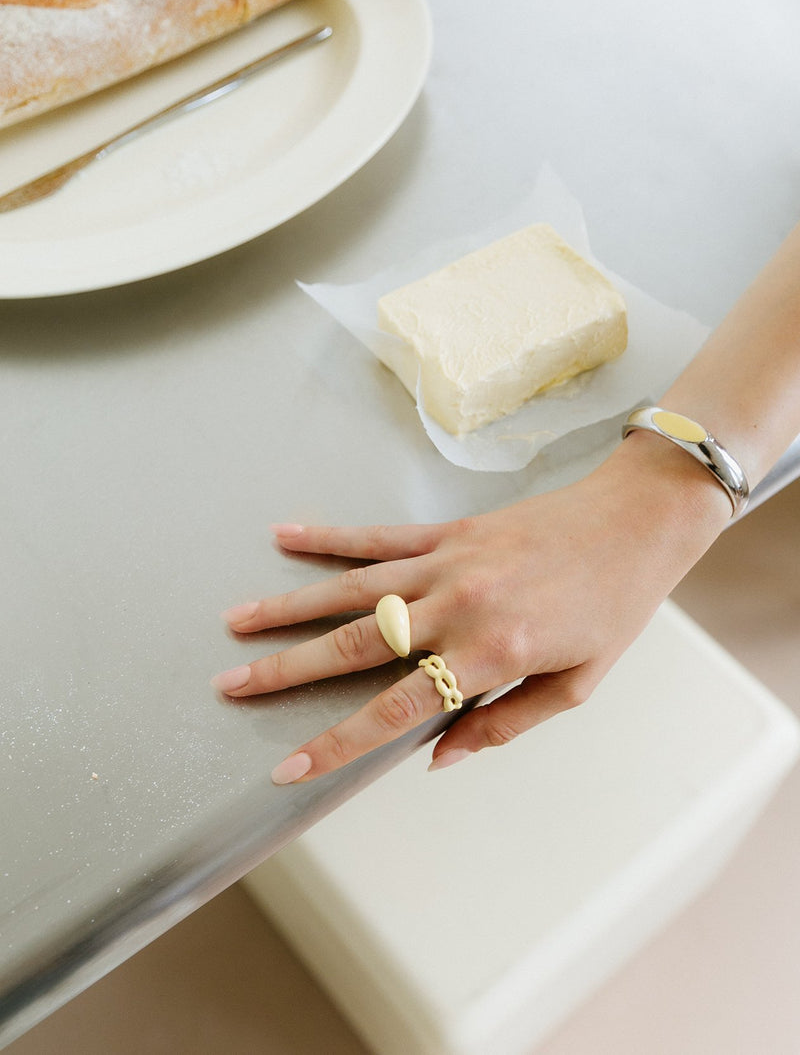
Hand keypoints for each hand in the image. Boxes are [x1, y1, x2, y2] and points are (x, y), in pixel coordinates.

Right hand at [211, 433, 729, 782]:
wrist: (635, 522)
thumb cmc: (613, 608)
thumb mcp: (575, 685)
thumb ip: (503, 723)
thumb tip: (434, 758)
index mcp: (492, 652)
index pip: (395, 709)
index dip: (336, 742)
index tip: (288, 767)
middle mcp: (458, 606)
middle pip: (355, 645)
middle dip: (286, 670)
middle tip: (229, 686)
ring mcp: (447, 562)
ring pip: (352, 588)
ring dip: (288, 606)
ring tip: (235, 622)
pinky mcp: (449, 530)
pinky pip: (378, 536)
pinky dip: (330, 537)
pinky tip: (285, 535)